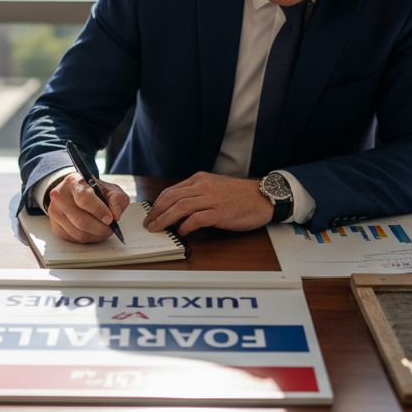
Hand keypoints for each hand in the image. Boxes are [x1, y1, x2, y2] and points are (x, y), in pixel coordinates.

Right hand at [45, 173, 129, 243]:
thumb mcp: (110, 190)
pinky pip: (73, 239)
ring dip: (95, 235)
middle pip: (81, 220)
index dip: (99, 211)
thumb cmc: (94, 191)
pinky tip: (93, 232)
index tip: (110, 219)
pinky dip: (87, 238)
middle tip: (111, 229)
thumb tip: (115, 215)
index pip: (84, 198)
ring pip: (78, 232)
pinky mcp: (55, 226)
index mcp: (73, 182)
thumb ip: (117, 200)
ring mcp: (54, 212)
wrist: (76, 194)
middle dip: (100, 228)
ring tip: (104, 230)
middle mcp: (59, 196)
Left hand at [143, 172, 274, 235]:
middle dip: (156, 212)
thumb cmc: (240, 195)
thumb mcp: (215, 187)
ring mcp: (213, 199)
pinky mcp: (221, 212)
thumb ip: (197, 193)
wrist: (263, 198)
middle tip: (148, 224)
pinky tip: (181, 232)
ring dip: (165, 219)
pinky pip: (197, 219)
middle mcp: (204, 186)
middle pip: (172, 198)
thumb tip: (178, 209)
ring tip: (157, 229)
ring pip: (181, 207)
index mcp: (200, 179)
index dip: (158, 203)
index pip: (172, 190)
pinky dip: (186, 226)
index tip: (151, 214)